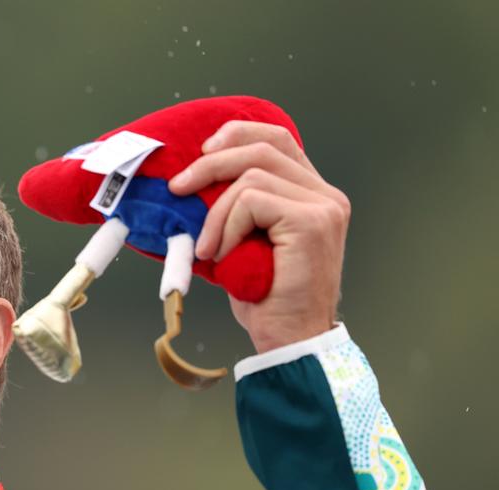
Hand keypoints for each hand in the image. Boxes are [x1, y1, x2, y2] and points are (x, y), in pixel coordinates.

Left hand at [168, 121, 349, 353]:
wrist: (289, 339)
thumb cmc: (263, 297)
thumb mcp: (244, 242)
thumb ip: (236, 208)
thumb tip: (192, 182)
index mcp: (313, 195)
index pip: (278, 141)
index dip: (238, 135)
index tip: (202, 152)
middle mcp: (326, 196)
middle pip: (264, 148)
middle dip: (211, 163)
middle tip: (178, 188)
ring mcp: (323, 207)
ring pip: (252, 176)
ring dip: (216, 213)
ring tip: (209, 249)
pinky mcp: (312, 222)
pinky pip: (252, 201)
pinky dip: (226, 227)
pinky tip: (221, 256)